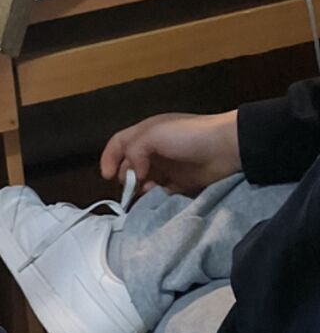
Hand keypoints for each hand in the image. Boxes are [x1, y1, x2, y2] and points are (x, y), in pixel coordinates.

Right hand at [100, 110, 240, 195]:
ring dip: (138, 189)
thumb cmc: (187, 136)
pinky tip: (154, 199)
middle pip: (128, 165)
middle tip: (127, 187)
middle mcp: (153, 150)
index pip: (118, 144)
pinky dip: (153, 198)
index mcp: (145, 133)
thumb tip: (132, 175)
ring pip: (142, 181)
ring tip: (140, 195)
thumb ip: (133, 151)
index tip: (107, 176)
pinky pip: (159, 193)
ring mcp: (167, 167)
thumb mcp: (153, 135)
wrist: (226, 147)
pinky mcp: (180, 183)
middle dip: (123, 176)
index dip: (109, 158)